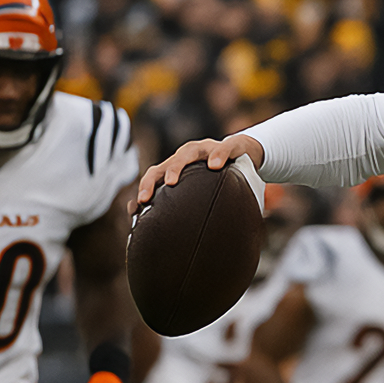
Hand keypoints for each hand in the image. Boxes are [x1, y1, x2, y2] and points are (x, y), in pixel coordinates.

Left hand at [136, 134, 265, 209]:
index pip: (157, 175)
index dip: (146, 189)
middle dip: (152, 181)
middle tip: (146, 199)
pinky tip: (215, 165)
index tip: (136, 208)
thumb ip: (194, 205)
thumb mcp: (208, 189)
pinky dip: (217, 155)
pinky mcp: (231, 146)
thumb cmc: (224, 175)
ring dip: (176, 166)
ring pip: (187, 153)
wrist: (248, 151)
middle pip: (166, 164)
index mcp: (181, 165)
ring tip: (171, 182)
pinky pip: (224, 149)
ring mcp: (209, 148)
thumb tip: (183, 236)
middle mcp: (190, 155)